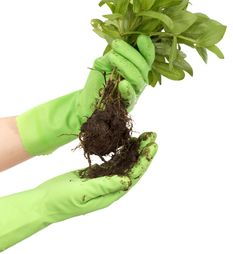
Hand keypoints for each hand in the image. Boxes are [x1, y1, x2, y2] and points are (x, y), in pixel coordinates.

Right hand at [0, 132, 156, 250]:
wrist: (45, 202)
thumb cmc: (62, 201)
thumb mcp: (84, 193)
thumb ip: (105, 186)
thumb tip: (128, 180)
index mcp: (110, 194)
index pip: (134, 175)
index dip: (145, 160)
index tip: (153, 146)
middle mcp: (110, 187)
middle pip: (132, 167)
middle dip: (143, 151)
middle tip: (152, 135)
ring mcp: (103, 180)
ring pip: (123, 163)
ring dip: (133, 150)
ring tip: (142, 136)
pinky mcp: (94, 174)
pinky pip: (111, 162)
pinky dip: (119, 151)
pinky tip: (124, 143)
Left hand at [16, 35, 154, 155]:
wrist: (87, 100)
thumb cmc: (99, 79)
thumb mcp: (105, 62)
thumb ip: (114, 53)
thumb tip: (120, 44)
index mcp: (138, 67)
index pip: (147, 56)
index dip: (147, 47)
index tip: (141, 37)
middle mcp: (140, 79)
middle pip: (143, 65)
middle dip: (130, 53)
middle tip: (115, 45)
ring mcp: (135, 92)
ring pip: (138, 78)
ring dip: (126, 65)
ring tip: (112, 57)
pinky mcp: (128, 104)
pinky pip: (132, 96)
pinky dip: (128, 89)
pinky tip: (122, 83)